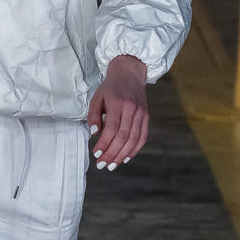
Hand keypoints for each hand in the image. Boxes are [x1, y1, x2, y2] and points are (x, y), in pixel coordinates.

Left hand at [87, 54, 148, 169]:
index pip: (112, 128)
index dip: (105, 143)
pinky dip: (134, 150)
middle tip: (102, 164)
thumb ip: (93, 115)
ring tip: (112, 165)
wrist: (130, 74)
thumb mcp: (97, 97)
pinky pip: (142, 137)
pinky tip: (126, 158)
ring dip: (122, 155)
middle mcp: (132, 109)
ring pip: (133, 139)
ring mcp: (141, 113)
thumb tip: (95, 133)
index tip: (96, 154)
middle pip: (123, 137)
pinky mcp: (146, 117)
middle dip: (112, 153)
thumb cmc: (110, 88)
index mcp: (118, 103)